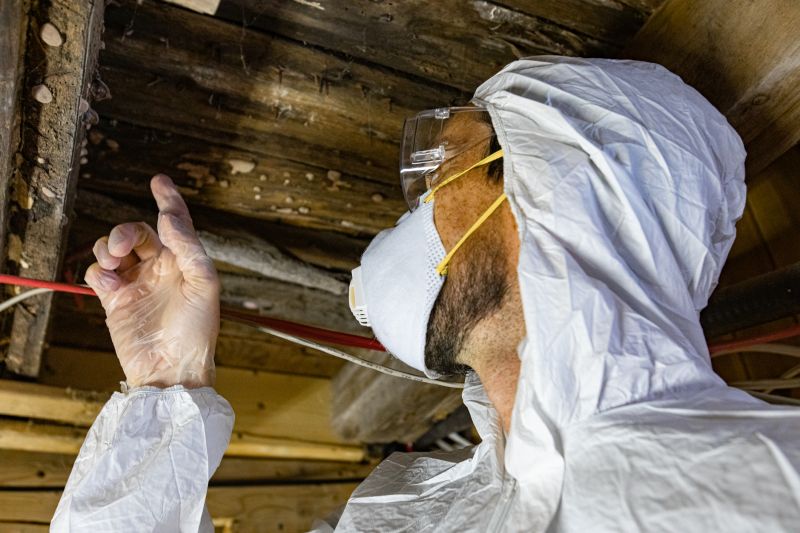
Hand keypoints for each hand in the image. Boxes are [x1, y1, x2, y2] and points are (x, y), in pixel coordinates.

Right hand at [85, 174, 219, 388]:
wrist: (171, 369)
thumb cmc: (197, 330)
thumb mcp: (204, 285)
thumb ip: (188, 247)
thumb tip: (169, 217)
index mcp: (184, 262)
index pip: (175, 223)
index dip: (168, 200)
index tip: (159, 180)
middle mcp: (159, 269)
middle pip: (136, 233)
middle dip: (124, 231)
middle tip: (122, 246)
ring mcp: (136, 284)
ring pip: (112, 249)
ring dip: (107, 248)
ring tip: (113, 263)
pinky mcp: (115, 301)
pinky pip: (98, 274)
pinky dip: (98, 273)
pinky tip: (109, 286)